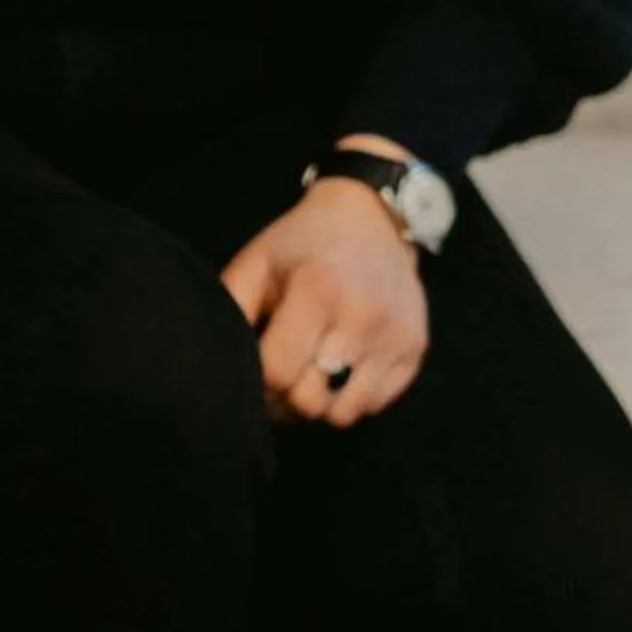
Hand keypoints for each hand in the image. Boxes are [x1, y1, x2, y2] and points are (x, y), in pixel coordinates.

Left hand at [218, 136, 429, 427]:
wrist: (372, 217)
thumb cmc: (300, 245)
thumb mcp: (255, 263)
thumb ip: (230, 309)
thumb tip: (215, 366)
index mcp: (317, 292)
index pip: (277, 375)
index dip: (256, 383)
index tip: (254, 367)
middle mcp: (363, 317)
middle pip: (310, 401)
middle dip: (285, 399)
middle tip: (279, 375)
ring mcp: (395, 335)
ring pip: (344, 413)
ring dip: (320, 404)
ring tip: (309, 375)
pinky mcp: (416, 348)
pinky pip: (376, 405)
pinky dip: (353, 398)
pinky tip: (340, 369)